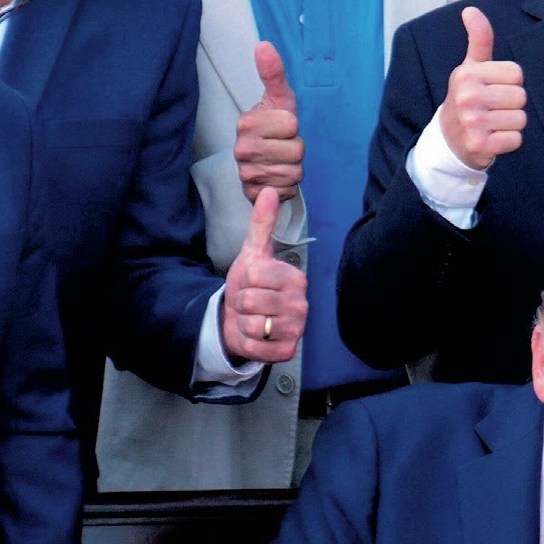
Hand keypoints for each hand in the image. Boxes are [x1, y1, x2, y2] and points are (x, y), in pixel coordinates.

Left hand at [220, 185, 307, 363]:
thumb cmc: (251, 286)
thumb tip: (270, 190)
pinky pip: (253, 346)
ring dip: (244, 323)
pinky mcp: (286, 352)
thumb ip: (262, 224)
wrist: (245, 319)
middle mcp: (301, 304)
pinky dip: (247, 343)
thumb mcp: (253, 253)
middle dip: (242, 303)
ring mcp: (296, 329)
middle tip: (251, 303)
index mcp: (296, 278)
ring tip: (253, 318)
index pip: (254, 276)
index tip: (253, 283)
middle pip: (249, 300)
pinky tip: (256, 336)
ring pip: (250, 323)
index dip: (244, 280)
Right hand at [234, 42, 302, 200]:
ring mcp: (245, 174)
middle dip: (296, 149)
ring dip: (294, 168)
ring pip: (294, 173)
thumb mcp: (279, 99)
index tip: (281, 127)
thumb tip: (264, 45)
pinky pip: (287, 191)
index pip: (292, 125)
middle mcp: (241, 149)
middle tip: (282, 146)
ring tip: (280, 161)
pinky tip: (277, 177)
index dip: (294, 127)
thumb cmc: (275, 126)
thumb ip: (274, 73)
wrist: (261, 161)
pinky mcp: (252, 195)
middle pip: (297, 151)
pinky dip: (288, 186)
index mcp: (246, 122)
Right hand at [441, 6, 525, 170]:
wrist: (449, 140)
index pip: (516, 73)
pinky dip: (509, 141)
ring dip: (511, 124)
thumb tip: (470, 10)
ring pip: (520, 119)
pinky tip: (493, 138)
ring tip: (493, 123)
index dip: (510, 83)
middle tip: (493, 109)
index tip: (493, 89)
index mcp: (467, 74)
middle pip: (520, 96)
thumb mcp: (470, 68)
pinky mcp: (480, 145)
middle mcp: (467, 96)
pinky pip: (516, 139)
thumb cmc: (467, 98)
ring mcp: (472, 122)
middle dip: (512, 104)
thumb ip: (478, 39)